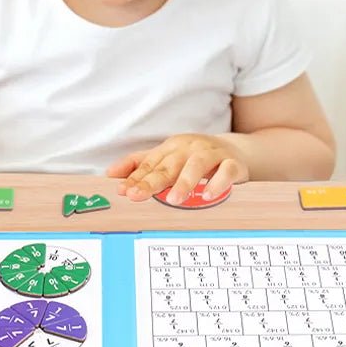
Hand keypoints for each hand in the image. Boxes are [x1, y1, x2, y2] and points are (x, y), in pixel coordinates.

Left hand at [106, 133, 248, 203]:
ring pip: (197, 165)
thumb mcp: (167, 157)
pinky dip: (218, 182)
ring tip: (173, 199)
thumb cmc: (194, 157)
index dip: (136, 177)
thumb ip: (139, 165)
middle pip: (169, 164)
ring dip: (184, 181)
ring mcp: (213, 154)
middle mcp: (190, 148)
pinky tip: (208, 195)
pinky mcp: (233, 163)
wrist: (235, 151)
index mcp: (172, 147)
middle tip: (137, 196)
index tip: (123, 191)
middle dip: (152, 181)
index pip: (151, 163)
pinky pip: (226, 171)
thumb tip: (111, 174)